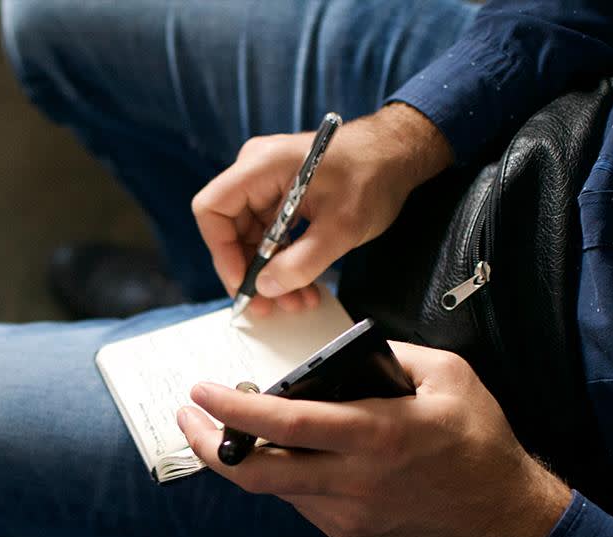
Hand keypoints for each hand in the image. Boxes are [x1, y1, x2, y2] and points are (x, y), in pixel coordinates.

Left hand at [177, 342, 571, 536]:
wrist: (503, 517)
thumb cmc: (479, 443)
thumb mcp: (450, 376)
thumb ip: (393, 355)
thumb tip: (345, 354)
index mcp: (375, 435)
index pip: (284, 423)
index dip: (233, 408)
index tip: (201, 391)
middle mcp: (353, 480)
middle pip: (256, 472)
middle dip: (209, 446)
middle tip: (189, 418)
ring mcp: (346, 514)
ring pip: (274, 487)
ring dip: (247, 457)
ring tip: (235, 428)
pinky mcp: (347, 532)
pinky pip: (299, 501)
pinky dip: (285, 474)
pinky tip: (289, 452)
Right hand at [191, 103, 452, 316]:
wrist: (399, 154)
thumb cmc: (373, 176)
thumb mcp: (340, 227)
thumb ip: (301, 262)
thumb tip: (266, 289)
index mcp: (260, 166)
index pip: (212, 209)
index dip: (221, 250)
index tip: (244, 282)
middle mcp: (256, 172)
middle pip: (230, 229)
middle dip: (250, 272)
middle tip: (268, 306)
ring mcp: (268, 184)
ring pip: (252, 238)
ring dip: (270, 273)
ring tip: (295, 302)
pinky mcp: (283, 196)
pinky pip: (271, 234)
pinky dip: (284, 261)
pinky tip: (303, 286)